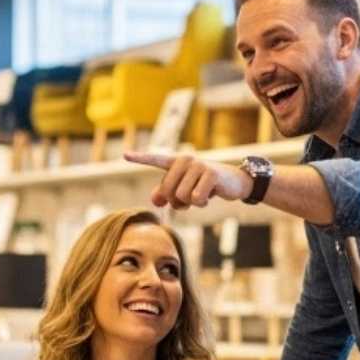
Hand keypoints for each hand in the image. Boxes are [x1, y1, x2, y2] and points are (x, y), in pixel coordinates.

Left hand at [124, 151, 247, 208]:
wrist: (234, 182)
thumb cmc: (206, 185)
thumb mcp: (185, 189)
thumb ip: (167, 194)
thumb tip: (155, 200)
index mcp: (177, 162)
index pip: (156, 160)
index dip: (140, 158)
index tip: (125, 155)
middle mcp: (186, 160)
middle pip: (168, 191)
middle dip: (177, 201)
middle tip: (190, 199)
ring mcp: (198, 165)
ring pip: (182, 197)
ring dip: (191, 203)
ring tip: (201, 195)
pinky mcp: (210, 174)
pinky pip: (196, 199)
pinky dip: (202, 203)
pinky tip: (211, 195)